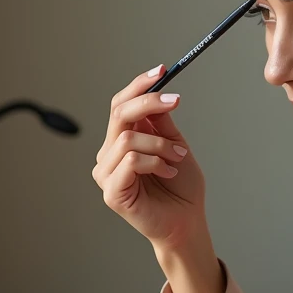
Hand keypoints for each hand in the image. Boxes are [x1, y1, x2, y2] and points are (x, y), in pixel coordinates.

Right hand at [93, 65, 206, 248]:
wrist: (186, 222)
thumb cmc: (181, 187)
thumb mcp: (175, 145)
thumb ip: (161, 122)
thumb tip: (159, 92)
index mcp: (120, 141)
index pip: (120, 105)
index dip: (139, 85)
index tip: (162, 70)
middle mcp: (108, 155)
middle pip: (119, 114)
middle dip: (149, 102)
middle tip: (176, 101)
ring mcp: (106, 174)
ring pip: (129, 139)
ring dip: (161, 144)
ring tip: (177, 158)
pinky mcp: (111, 192)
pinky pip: (131, 161)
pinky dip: (156, 162)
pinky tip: (169, 172)